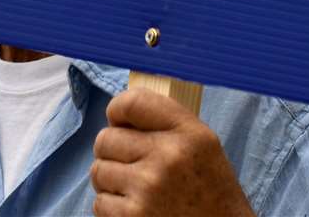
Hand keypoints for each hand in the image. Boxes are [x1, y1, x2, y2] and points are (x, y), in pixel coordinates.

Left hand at [90, 88, 255, 216]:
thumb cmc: (209, 191)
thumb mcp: (202, 145)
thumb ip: (165, 123)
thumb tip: (117, 115)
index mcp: (189, 133)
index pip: (132, 102)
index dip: (117, 111)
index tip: (119, 123)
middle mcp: (169, 156)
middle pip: (106, 138)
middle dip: (112, 152)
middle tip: (131, 166)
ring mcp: (149, 188)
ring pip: (98, 171)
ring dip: (111, 182)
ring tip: (137, 190)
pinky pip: (100, 202)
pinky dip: (112, 209)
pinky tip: (136, 209)